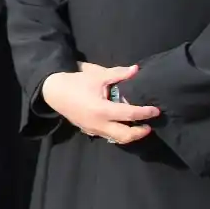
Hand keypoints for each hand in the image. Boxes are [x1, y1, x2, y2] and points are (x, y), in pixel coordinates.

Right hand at [41, 64, 158, 144]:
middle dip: (140, 132)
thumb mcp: (97, 75)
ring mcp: (93, 130)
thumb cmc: (75, 82)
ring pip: (116, 138)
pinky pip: (107, 135)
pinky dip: (117, 133)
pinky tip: (121, 125)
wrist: (53, 92)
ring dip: (129, 135)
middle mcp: (99, 124)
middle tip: (149, 125)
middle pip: (125, 135)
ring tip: (138, 127)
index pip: (130, 114)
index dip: (145, 113)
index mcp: (103, 110)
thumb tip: (136, 69)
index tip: (156, 110)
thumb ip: (118, 74)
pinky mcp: (88, 131)